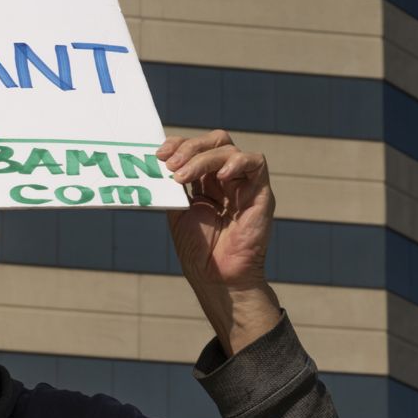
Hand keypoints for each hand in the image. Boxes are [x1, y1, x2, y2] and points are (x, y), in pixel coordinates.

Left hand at [158, 130, 280, 354]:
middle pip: (215, 141)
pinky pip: (256, 163)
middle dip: (189, 147)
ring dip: (202, 158)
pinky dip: (237, 162)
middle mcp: (226, 179)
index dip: (178, 144)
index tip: (158, 154)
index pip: (196, 148)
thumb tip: (156, 162)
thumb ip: (172, 186)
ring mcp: (244, 184)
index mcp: (206, 181)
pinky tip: (220, 175)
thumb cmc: (198, 249)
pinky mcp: (261, 193)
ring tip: (182, 176)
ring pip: (229, 150)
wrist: (216, 276)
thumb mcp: (178, 211)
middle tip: (169, 164)